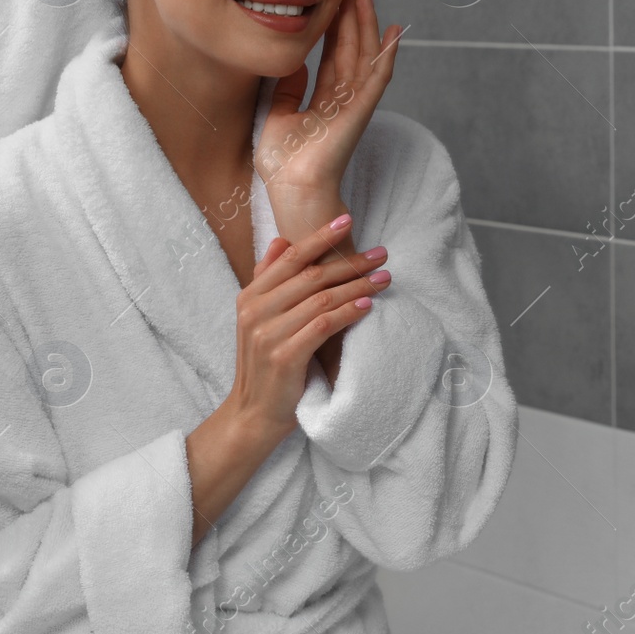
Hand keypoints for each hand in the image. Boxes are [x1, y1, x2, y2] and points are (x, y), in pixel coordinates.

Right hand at [224, 214, 390, 443]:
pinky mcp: (284, 356)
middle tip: (381, 253)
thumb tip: (280, 241)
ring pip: (322, 298)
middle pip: (311, 275)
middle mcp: (255, 311)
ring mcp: (267, 334)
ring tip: (384, 278)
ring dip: (358, 286)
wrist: (253, 413)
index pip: (290, 257)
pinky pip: (323, 325)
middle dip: (350, 262)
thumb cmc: (266, 364)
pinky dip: (348, 313)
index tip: (348, 220)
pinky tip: (368, 306)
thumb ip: (269, 280)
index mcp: (250, 296)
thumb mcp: (259, 319)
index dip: (320, 236)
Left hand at [258, 0, 402, 198]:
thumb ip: (288, 90)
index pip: (332, 57)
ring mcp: (355, 104)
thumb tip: (294, 64)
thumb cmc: (284, 163)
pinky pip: (377, 77)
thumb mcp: (277, 114)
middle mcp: (343, 100)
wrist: (293, 187)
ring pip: (365, 56)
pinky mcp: (361, 110)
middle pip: (351, 50)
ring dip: (367, 26)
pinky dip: (387, 55)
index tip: (331, 1)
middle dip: (351, 18)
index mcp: (324, 102)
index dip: (333, 29)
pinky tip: (392, 33)